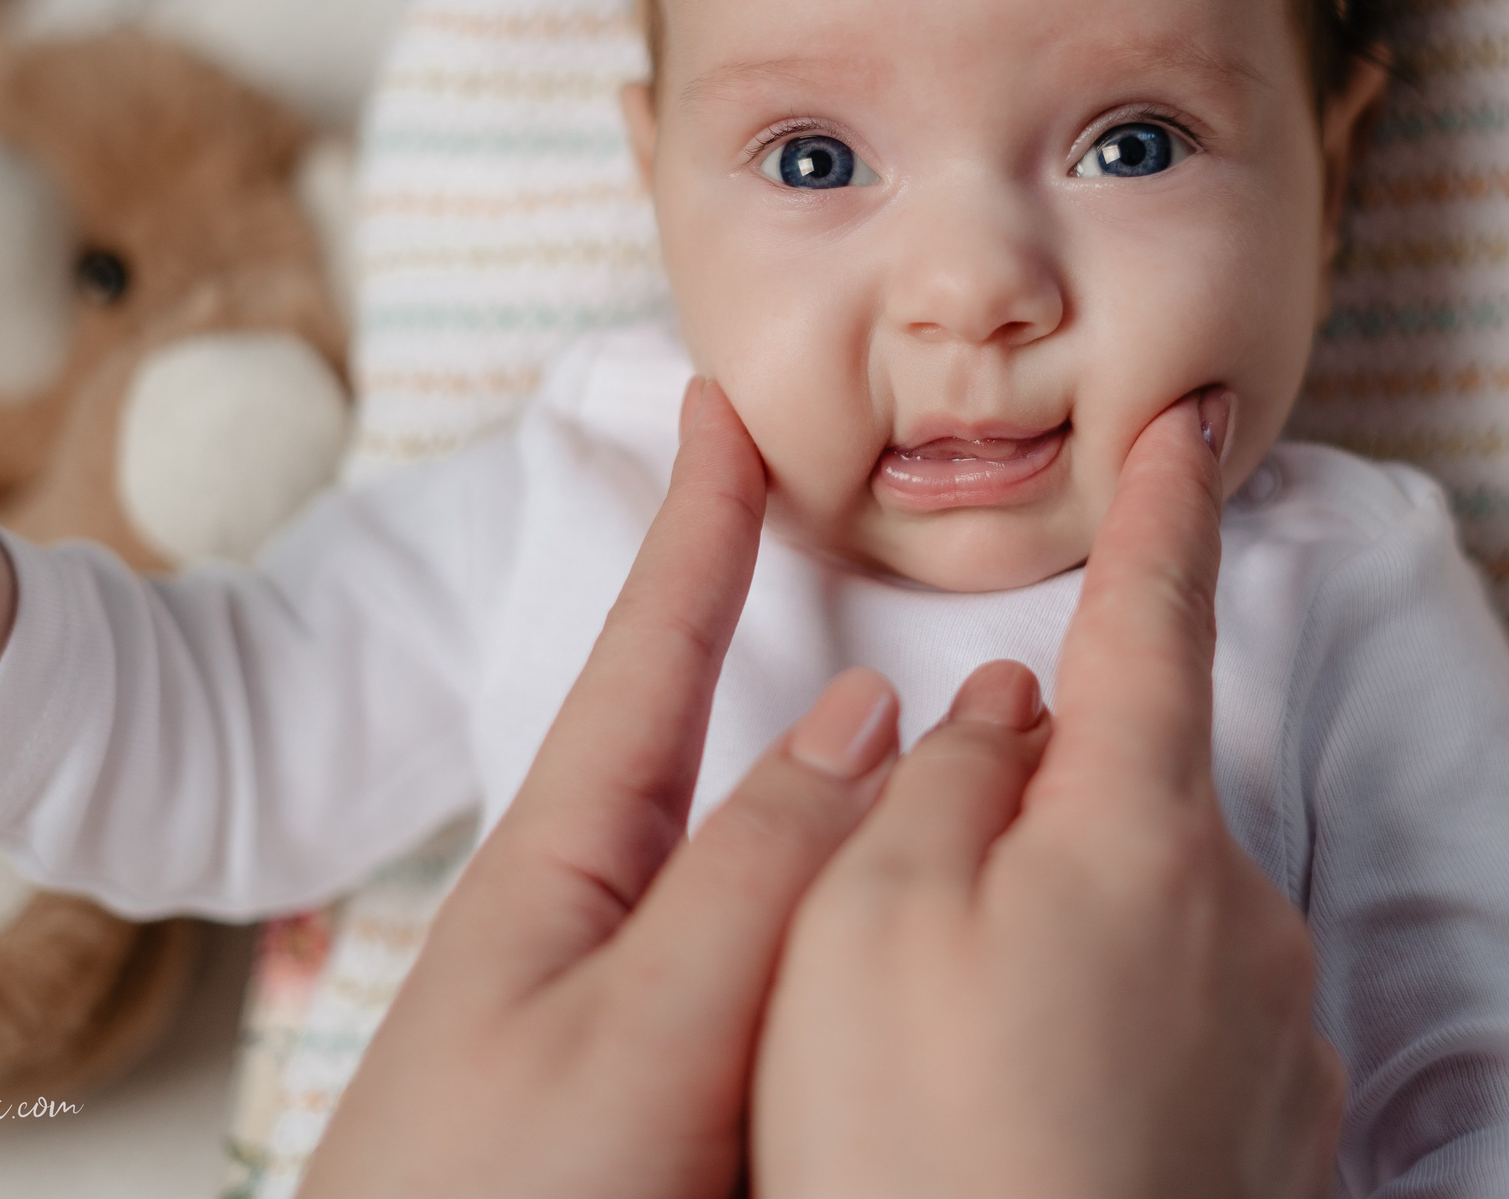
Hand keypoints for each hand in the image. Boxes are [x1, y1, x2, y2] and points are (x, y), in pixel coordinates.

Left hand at [299, 380, 902, 1198]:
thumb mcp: (630, 1033)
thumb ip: (753, 876)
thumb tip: (866, 722)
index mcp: (562, 874)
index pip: (648, 658)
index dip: (696, 529)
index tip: (723, 406)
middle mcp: (606, 927)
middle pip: (721, 749)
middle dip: (791, 643)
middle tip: (873, 547)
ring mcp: (650, 1016)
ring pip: (778, 864)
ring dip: (861, 789)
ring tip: (946, 726)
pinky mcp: (694, 1101)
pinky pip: (799, 969)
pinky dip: (867, 914)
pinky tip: (919, 920)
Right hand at [753, 393, 1345, 1198]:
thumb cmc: (919, 1149)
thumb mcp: (862, 928)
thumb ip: (941, 784)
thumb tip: (1007, 709)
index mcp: (1137, 832)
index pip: (1153, 622)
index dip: (1161, 510)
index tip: (1189, 422)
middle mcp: (1240, 917)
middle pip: (1131, 798)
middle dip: (1039, 816)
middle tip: (911, 947)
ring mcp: (1277, 1039)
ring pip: (1152, 926)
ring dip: (1064, 951)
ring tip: (954, 1078)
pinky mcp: (1283, 1143)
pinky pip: (1186, 1036)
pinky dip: (1110, 1048)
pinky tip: (1030, 1133)